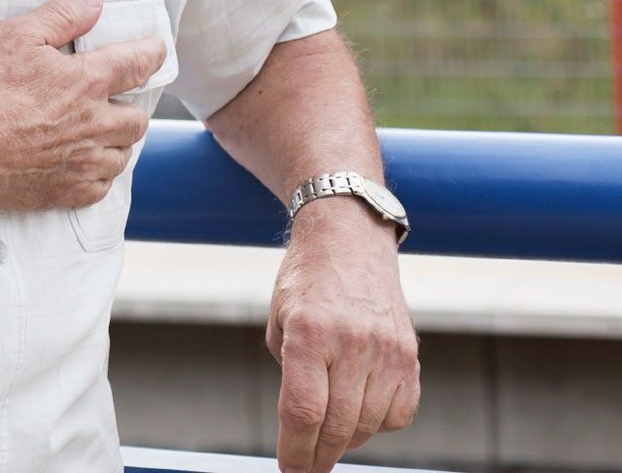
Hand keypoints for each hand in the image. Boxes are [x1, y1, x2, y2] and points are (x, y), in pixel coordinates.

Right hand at [0, 0, 166, 211]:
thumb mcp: (16, 36)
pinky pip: (103, 185)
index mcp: (89, 82)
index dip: (151, 53)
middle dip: (130, 107)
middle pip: (138, 118)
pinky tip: (82, 164)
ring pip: (123, 154)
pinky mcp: (71, 191)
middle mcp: (97, 124)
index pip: (138, 63)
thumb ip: (62, 16)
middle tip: (113, 101)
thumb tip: (94, 1)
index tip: (156, 50)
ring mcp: (86, 161)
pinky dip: (98, 174)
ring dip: (116, 142)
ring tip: (97, 134)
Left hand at [269, 197, 419, 470]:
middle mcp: (351, 342)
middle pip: (337, 424)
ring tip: (328, 437)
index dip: (296, 449)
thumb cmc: (304, 283)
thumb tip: (302, 427)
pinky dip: (377, 423)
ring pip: (368, 424)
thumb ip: (290, 372)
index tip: (290, 471)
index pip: (303, 410)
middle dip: (318, 456)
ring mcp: (387, 350)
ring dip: (346, 440)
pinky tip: (359, 411)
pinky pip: (398, 413)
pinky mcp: (410, 357)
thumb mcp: (279, 321)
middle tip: (306, 469)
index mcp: (308, 332)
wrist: (349, 241)